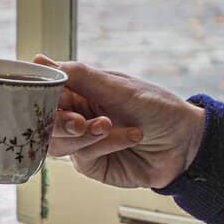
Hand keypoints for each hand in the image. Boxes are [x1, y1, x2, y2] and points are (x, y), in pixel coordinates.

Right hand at [34, 55, 205, 189]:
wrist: (185, 142)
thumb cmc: (156, 106)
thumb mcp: (117, 87)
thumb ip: (79, 75)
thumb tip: (38, 59)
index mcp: (78, 93)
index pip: (45, 94)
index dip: (39, 97)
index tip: (42, 98)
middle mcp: (75, 118)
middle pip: (44, 124)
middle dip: (60, 123)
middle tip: (78, 122)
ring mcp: (81, 144)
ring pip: (59, 144)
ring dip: (86, 135)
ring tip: (110, 125)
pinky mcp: (91, 165)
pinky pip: (85, 156)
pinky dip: (107, 144)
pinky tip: (130, 136)